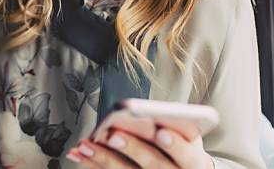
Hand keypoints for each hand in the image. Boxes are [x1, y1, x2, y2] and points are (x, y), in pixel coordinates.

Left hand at [66, 127, 213, 168]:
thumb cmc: (183, 150)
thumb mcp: (190, 138)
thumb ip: (178, 124)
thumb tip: (160, 109)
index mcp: (194, 163)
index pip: (187, 156)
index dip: (175, 145)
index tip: (160, 131)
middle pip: (154, 165)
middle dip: (133, 149)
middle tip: (113, 134)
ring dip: (103, 159)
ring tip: (85, 144)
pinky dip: (94, 165)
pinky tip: (79, 154)